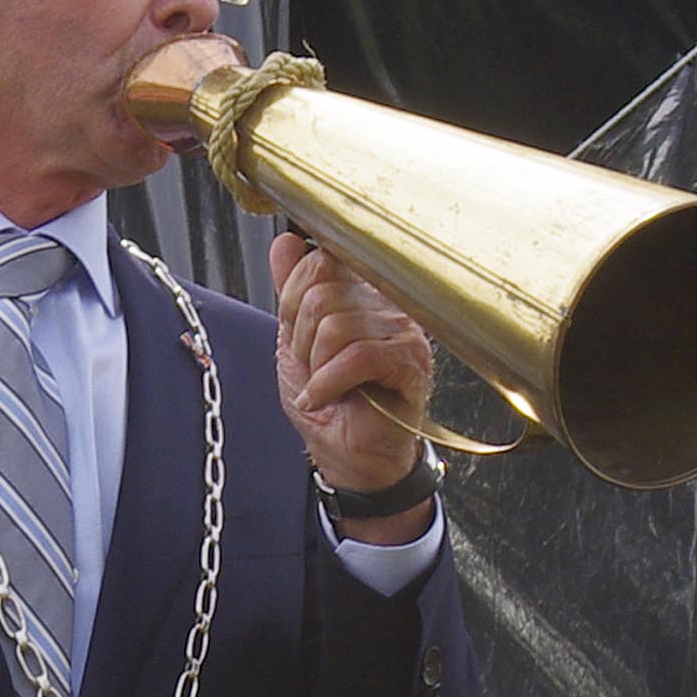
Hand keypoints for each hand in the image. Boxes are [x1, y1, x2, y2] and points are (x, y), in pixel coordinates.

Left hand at [270, 231, 437, 518]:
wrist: (349, 454)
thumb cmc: (330, 401)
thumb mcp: (296, 339)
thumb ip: (292, 290)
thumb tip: (286, 242)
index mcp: (361, 290)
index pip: (319, 260)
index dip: (292, 300)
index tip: (297, 335)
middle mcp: (387, 302)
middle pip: (323, 293)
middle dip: (302, 338)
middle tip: (313, 367)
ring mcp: (403, 330)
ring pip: (337, 326)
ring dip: (316, 366)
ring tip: (326, 385)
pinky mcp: (410, 362)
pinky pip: (358, 357)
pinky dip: (329, 382)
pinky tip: (326, 397)